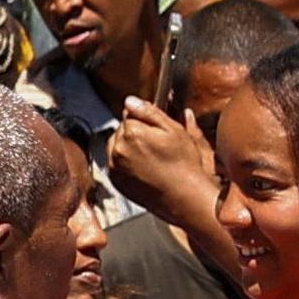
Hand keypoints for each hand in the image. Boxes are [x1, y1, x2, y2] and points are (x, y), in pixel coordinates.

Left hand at [107, 106, 218, 227]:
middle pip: (121, 130)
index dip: (146, 121)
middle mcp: (118, 149)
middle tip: (157, 145)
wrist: (182, 197)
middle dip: (135, 133)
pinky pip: (116, 164)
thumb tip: (130, 101)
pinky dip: (126, 163)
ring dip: (128, 148)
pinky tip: (144, 169)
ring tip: (151, 158)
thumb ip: (149, 112)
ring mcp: (114, 166)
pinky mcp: (115, 180)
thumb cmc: (183, 164)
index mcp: (132, 132)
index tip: (158, 131)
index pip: (130, 115)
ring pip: (117, 146)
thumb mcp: (174, 130)